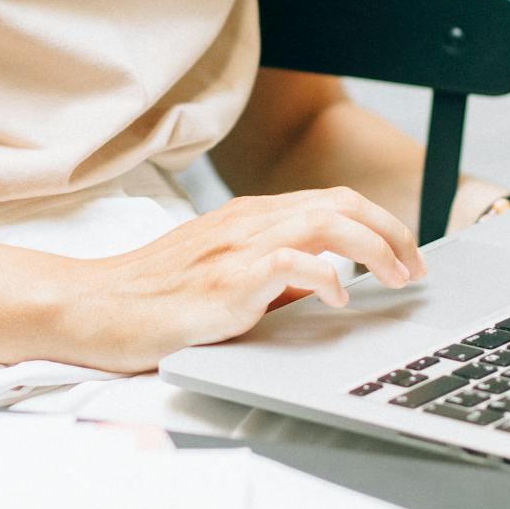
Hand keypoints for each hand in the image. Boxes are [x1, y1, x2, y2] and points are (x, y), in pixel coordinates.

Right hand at [65, 187, 426, 375]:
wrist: (93, 307)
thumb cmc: (151, 299)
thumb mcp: (222, 278)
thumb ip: (271, 276)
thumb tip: (321, 286)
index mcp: (247, 217)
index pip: (330, 201)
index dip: (379, 223)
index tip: (406, 255)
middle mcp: (246, 221)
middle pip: (339, 203)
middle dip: (390, 231)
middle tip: (416, 267)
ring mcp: (235, 247)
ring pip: (324, 222)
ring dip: (374, 248)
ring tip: (396, 279)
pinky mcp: (224, 280)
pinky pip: (290, 263)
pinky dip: (326, 276)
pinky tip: (339, 298)